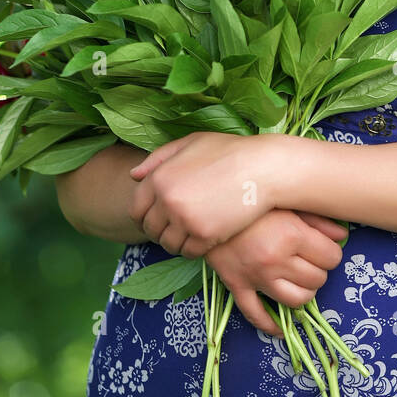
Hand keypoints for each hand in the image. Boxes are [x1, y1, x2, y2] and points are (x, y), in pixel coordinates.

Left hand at [127, 131, 280, 256]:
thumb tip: (133, 175)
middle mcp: (167, 200)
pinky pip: (188, 252)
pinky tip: (204, 240)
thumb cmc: (229, 151)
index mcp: (159, 178)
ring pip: (168, 244)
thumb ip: (158, 158)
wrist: (263, 168)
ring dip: (176, 242)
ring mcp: (185, 219)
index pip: (136, 209)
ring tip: (190, 234)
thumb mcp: (190, 143)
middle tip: (177, 228)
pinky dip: (193, 249)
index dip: (145, 216)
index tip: (159, 218)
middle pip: (150, 229)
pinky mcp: (204, 235)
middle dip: (160, 230)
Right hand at [204, 208, 345, 334]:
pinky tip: (280, 327)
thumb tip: (343, 236)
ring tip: (299, 279)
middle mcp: (276, 261)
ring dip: (303, 293)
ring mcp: (256, 277)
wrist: (205, 206)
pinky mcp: (237, 286)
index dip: (330, 252)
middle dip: (318, 270)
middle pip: (317, 280)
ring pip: (296, 301)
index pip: (331, 258)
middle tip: (309, 258)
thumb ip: (317, 219)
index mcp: (291, 236)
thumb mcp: (286, 202)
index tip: (323, 246)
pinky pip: (256, 315)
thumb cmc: (250, 201)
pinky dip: (270, 325)